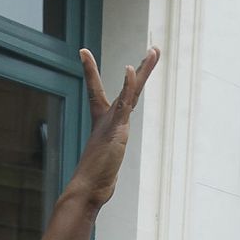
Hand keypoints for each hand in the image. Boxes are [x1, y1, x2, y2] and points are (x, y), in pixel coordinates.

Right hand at [64, 46, 159, 210]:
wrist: (87, 189)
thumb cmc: (94, 181)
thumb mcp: (103, 168)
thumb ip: (105, 167)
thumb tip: (105, 183)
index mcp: (104, 123)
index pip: (97, 91)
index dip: (91, 72)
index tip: (83, 52)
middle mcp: (108, 119)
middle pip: (129, 88)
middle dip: (141, 69)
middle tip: (155, 50)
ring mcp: (112, 123)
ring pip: (132, 91)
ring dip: (144, 71)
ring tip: (155, 51)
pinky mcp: (115, 129)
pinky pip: (124, 103)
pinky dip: (127, 86)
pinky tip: (131, 70)